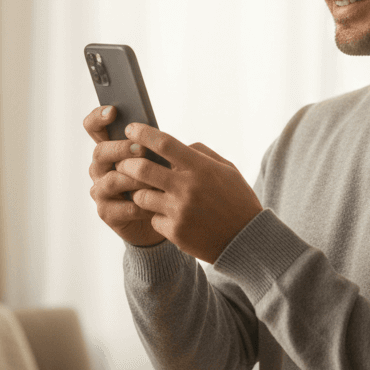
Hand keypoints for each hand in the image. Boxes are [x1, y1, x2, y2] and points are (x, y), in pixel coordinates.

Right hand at [85, 106, 167, 245]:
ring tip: (154, 181)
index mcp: (110, 149)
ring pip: (111, 180)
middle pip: (100, 152)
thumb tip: (155, 132)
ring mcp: (100, 191)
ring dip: (134, 179)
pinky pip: (119, 207)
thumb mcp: (159, 159)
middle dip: (121, 149)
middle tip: (142, 149)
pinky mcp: (106, 212)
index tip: (113, 111)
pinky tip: (154, 205)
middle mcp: (100, 168)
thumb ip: (151, 145)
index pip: (93, 127)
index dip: (98, 117)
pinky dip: (138, 205)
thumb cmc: (160, 181)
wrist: (162, 216)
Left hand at [114, 121, 263, 263]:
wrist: (246, 240)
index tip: (130, 129)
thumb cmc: (237, 200)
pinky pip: (152, 218)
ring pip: (140, 196)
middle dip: (126, 163)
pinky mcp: (175, 232)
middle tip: (122, 162)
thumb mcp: (227, 169)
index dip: (143, 133)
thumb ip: (200, 153)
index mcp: (201, 168)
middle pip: (142, 169)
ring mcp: (179, 211)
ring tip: (144, 191)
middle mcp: (188, 188)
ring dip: (139, 192)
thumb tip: (172, 146)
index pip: (164, 143)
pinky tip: (166, 215)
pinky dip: (156, 215)